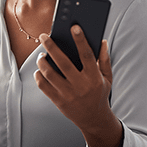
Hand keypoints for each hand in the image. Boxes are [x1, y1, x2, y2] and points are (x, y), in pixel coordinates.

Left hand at [35, 25, 122, 146]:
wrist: (94, 119)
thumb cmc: (100, 94)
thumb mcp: (107, 77)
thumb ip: (104, 59)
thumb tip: (102, 41)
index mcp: (94, 77)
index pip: (87, 55)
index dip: (81, 40)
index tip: (74, 27)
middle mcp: (81, 85)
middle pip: (63, 63)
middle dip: (52, 47)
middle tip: (44, 36)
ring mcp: (68, 94)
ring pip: (50, 74)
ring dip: (42, 62)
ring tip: (41, 54)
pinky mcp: (58, 102)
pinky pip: (44, 86)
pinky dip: (39, 76)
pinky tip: (39, 69)